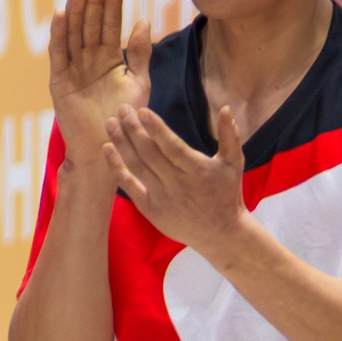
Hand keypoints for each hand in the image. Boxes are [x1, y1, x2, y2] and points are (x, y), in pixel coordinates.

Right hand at [49, 0, 148, 171]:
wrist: (106, 148)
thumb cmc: (125, 119)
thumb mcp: (138, 82)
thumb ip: (140, 53)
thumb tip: (145, 20)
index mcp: (109, 60)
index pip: (110, 27)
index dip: (112, 7)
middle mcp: (89, 60)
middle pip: (90, 25)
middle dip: (93, 2)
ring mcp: (73, 69)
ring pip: (73, 34)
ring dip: (75, 12)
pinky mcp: (59, 81)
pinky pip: (58, 53)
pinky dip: (59, 34)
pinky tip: (61, 14)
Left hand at [103, 99, 251, 263]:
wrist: (219, 233)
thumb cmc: (226, 193)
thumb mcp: (234, 163)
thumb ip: (230, 135)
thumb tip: (225, 107)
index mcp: (198, 170)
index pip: (172, 147)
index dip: (156, 129)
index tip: (142, 111)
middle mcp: (178, 184)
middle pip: (149, 154)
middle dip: (133, 129)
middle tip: (122, 109)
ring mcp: (162, 198)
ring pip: (137, 166)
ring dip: (121, 143)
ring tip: (111, 123)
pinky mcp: (151, 209)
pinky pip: (130, 186)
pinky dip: (117, 167)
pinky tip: (107, 148)